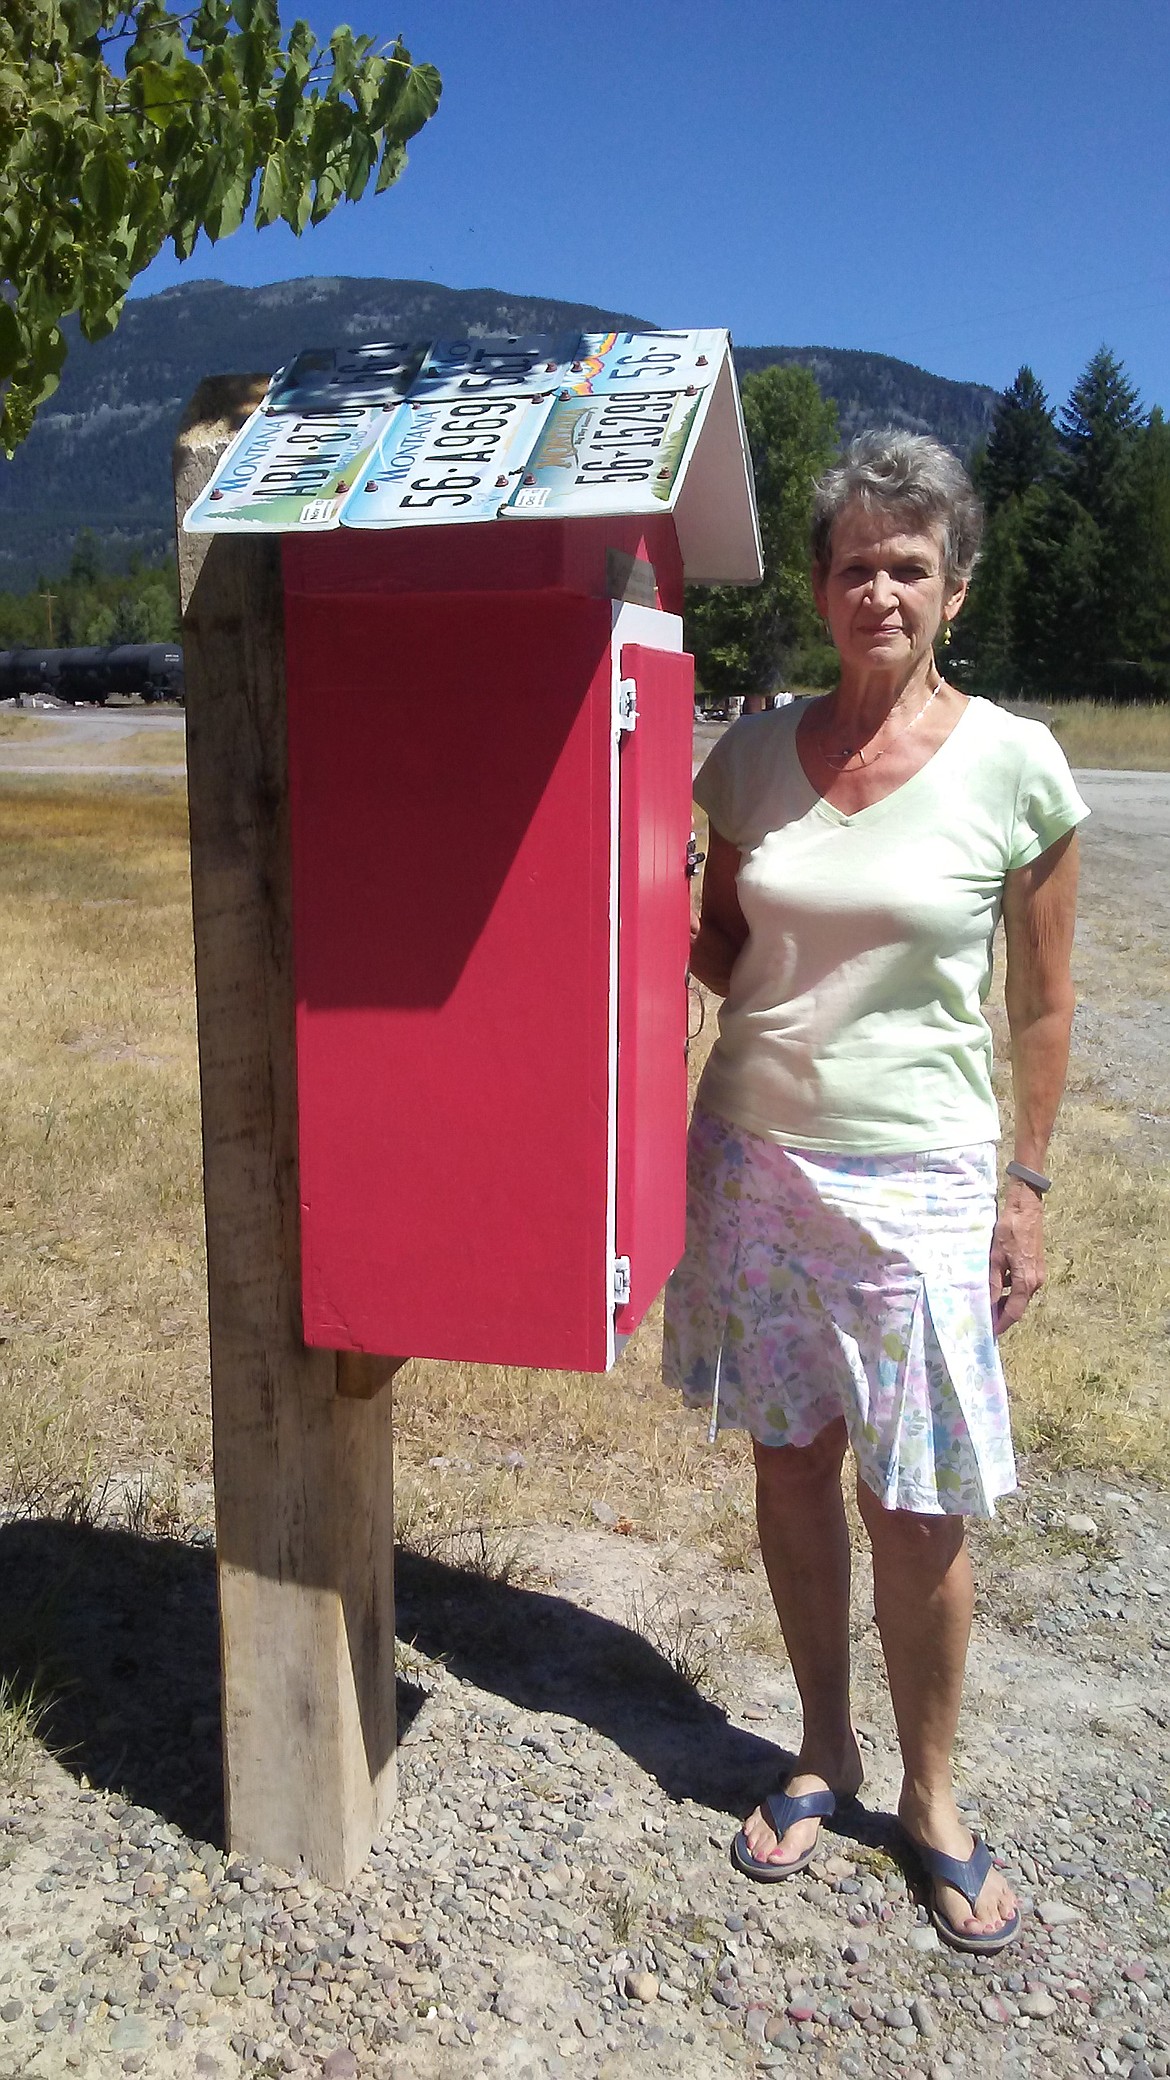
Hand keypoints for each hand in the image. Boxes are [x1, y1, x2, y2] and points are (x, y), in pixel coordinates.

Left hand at [989, 1181, 1045, 1335]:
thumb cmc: (1010, 1231)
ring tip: (987, 1305)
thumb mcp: (996, 1258)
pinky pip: (1022, 1284)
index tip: (990, 1333)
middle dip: (1003, 1315)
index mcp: (1026, 1282)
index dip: (1001, 1324)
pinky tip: (996, 1286)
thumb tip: (989, 1305)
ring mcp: (1038, 1274)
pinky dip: (1010, 1290)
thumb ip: (993, 1284)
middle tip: (986, 1321)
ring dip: (1006, 1302)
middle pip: (1018, 1306)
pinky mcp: (1035, 1266)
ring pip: (1020, 1296)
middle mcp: (1036, 1281)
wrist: (1026, 1209)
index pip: (1014, 1312)